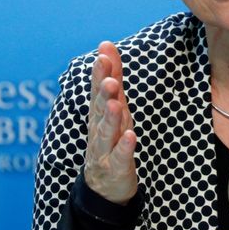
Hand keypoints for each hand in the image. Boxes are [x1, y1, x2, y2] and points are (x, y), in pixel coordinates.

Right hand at [83, 41, 137, 204]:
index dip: (101, 73)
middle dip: (104, 93)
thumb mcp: (113, 105)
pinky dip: (124, 147)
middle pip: (100, 108)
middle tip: (109, 78)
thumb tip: (106, 44)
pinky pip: (120, 157)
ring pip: (107, 132)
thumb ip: (112, 75)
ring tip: (116, 103)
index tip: (103, 54)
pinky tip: (130, 136)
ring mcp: (105, 149)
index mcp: (99, 112)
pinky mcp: (116, 168)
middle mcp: (98, 128)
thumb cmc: (110, 137)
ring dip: (111, 117)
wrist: (103, 185)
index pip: (98, 89)